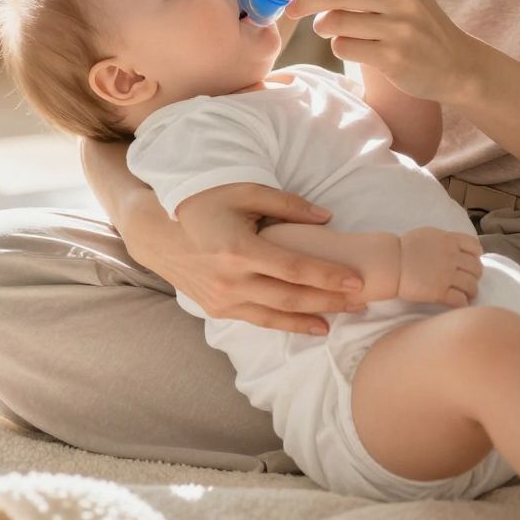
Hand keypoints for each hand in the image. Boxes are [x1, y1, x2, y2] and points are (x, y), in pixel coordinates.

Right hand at [163, 184, 365, 334]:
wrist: (158, 234)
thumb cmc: (204, 205)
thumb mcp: (243, 193)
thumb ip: (287, 204)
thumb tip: (328, 218)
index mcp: (237, 249)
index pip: (293, 268)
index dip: (327, 276)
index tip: (357, 280)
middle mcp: (230, 280)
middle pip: (290, 297)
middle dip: (329, 301)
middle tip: (362, 301)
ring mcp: (222, 300)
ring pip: (277, 316)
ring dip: (313, 318)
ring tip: (345, 316)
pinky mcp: (218, 310)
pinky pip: (260, 321)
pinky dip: (288, 325)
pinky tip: (314, 325)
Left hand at [283, 0, 487, 103]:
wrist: (458, 65)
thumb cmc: (422, 26)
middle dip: (306, 0)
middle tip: (292, 9)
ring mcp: (399, 29)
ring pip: (336, 22)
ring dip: (322, 27)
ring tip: (328, 29)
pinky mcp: (393, 58)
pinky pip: (344, 47)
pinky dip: (339, 46)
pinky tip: (351, 47)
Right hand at [395, 227, 483, 307]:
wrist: (390, 263)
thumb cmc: (404, 248)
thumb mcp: (429, 235)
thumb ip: (445, 240)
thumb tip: (457, 246)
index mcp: (449, 241)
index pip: (475, 247)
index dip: (476, 256)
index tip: (471, 262)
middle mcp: (451, 257)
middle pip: (476, 268)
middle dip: (475, 276)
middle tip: (469, 280)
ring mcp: (446, 275)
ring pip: (472, 285)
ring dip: (472, 291)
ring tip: (467, 294)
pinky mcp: (439, 292)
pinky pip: (460, 300)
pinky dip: (463, 303)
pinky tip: (459, 303)